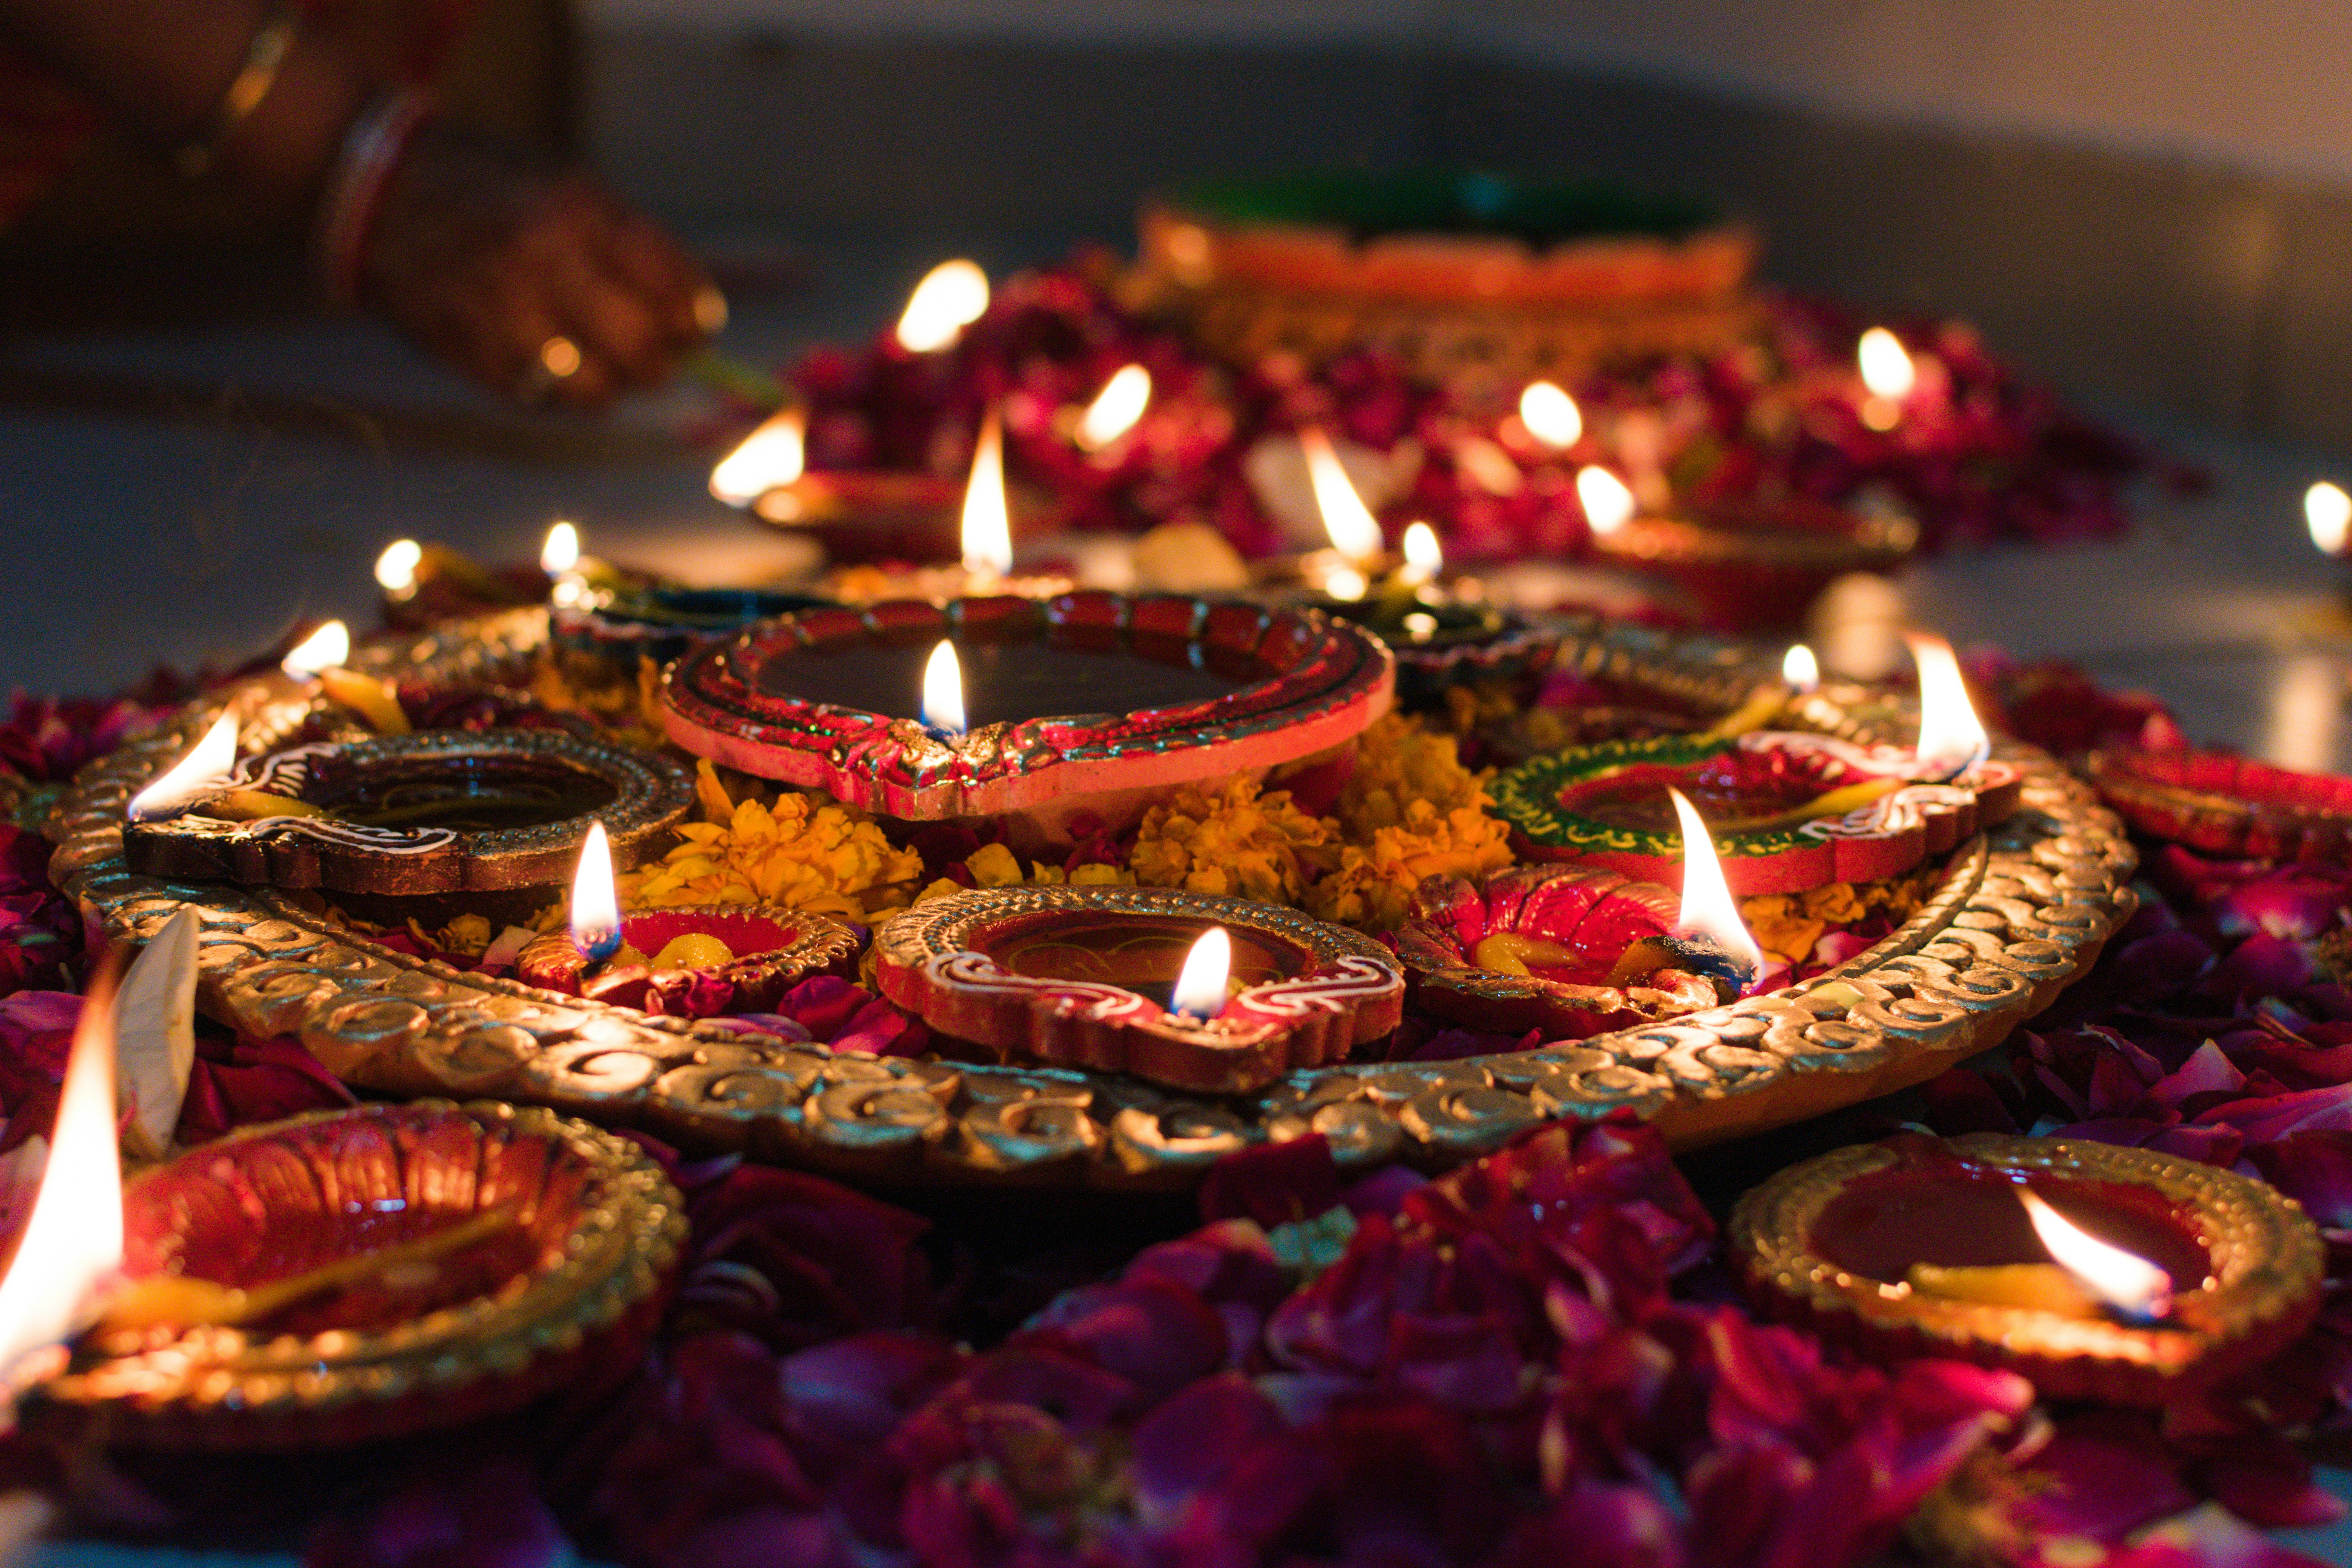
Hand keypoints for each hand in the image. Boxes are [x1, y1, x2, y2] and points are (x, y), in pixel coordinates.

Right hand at [355, 121, 718, 407]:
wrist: (375, 190)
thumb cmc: (490, 186)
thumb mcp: (567, 185)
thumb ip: (632, 245)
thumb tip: (694, 317)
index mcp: (576, 212)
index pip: (673, 291)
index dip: (695, 321)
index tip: (695, 328)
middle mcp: (542, 262)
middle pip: (642, 349)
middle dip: (662, 362)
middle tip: (660, 358)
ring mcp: (502, 313)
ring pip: (597, 391)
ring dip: (612, 386)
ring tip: (606, 366)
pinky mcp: (471, 354)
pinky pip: (543, 401)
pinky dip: (560, 394)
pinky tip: (553, 365)